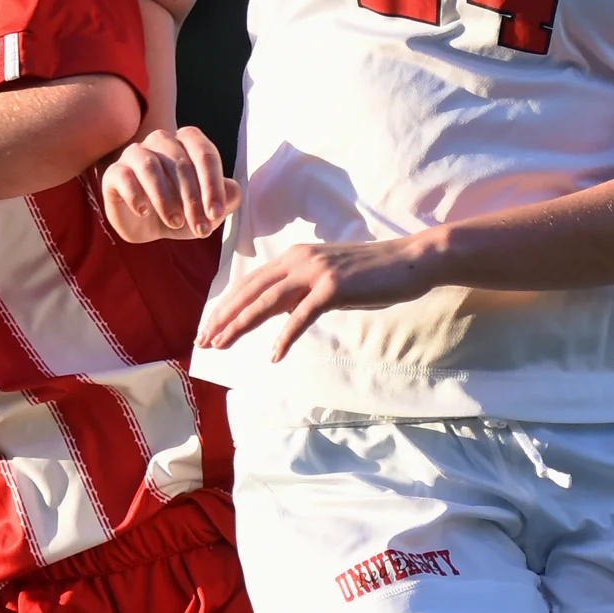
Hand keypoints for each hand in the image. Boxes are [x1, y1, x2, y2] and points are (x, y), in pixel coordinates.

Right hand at [101, 126, 238, 242]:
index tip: (216, 214)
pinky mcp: (115, 172)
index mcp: (187, 141)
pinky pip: (124, 177)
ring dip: (165, 199)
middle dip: (193, 200)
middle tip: (199, 229)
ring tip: (175, 222)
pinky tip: (145, 212)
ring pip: (151, 167)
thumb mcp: (208, 210)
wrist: (149, 226)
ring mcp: (135, 153)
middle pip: (180, 163)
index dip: (212, 185)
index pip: (205, 154)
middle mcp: (161, 140)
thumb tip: (232, 192)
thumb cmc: (183, 211)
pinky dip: (136, 195)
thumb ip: (227, 198)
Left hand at [198, 228, 447, 357]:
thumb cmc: (372, 273)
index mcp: (295, 256)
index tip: (209, 327)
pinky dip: (285, 337)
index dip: (227, 306)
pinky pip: (301, 316)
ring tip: (221, 346)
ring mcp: (316, 272)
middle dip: (223, 317)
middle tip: (203, 341)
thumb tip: (278, 311)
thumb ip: (301, 290)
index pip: (251, 283)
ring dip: (240, 325)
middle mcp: (299, 259)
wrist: (410, 261)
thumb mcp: (328, 280)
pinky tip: (274, 355)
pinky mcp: (334, 288)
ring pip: (267, 302)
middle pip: (250, 291)